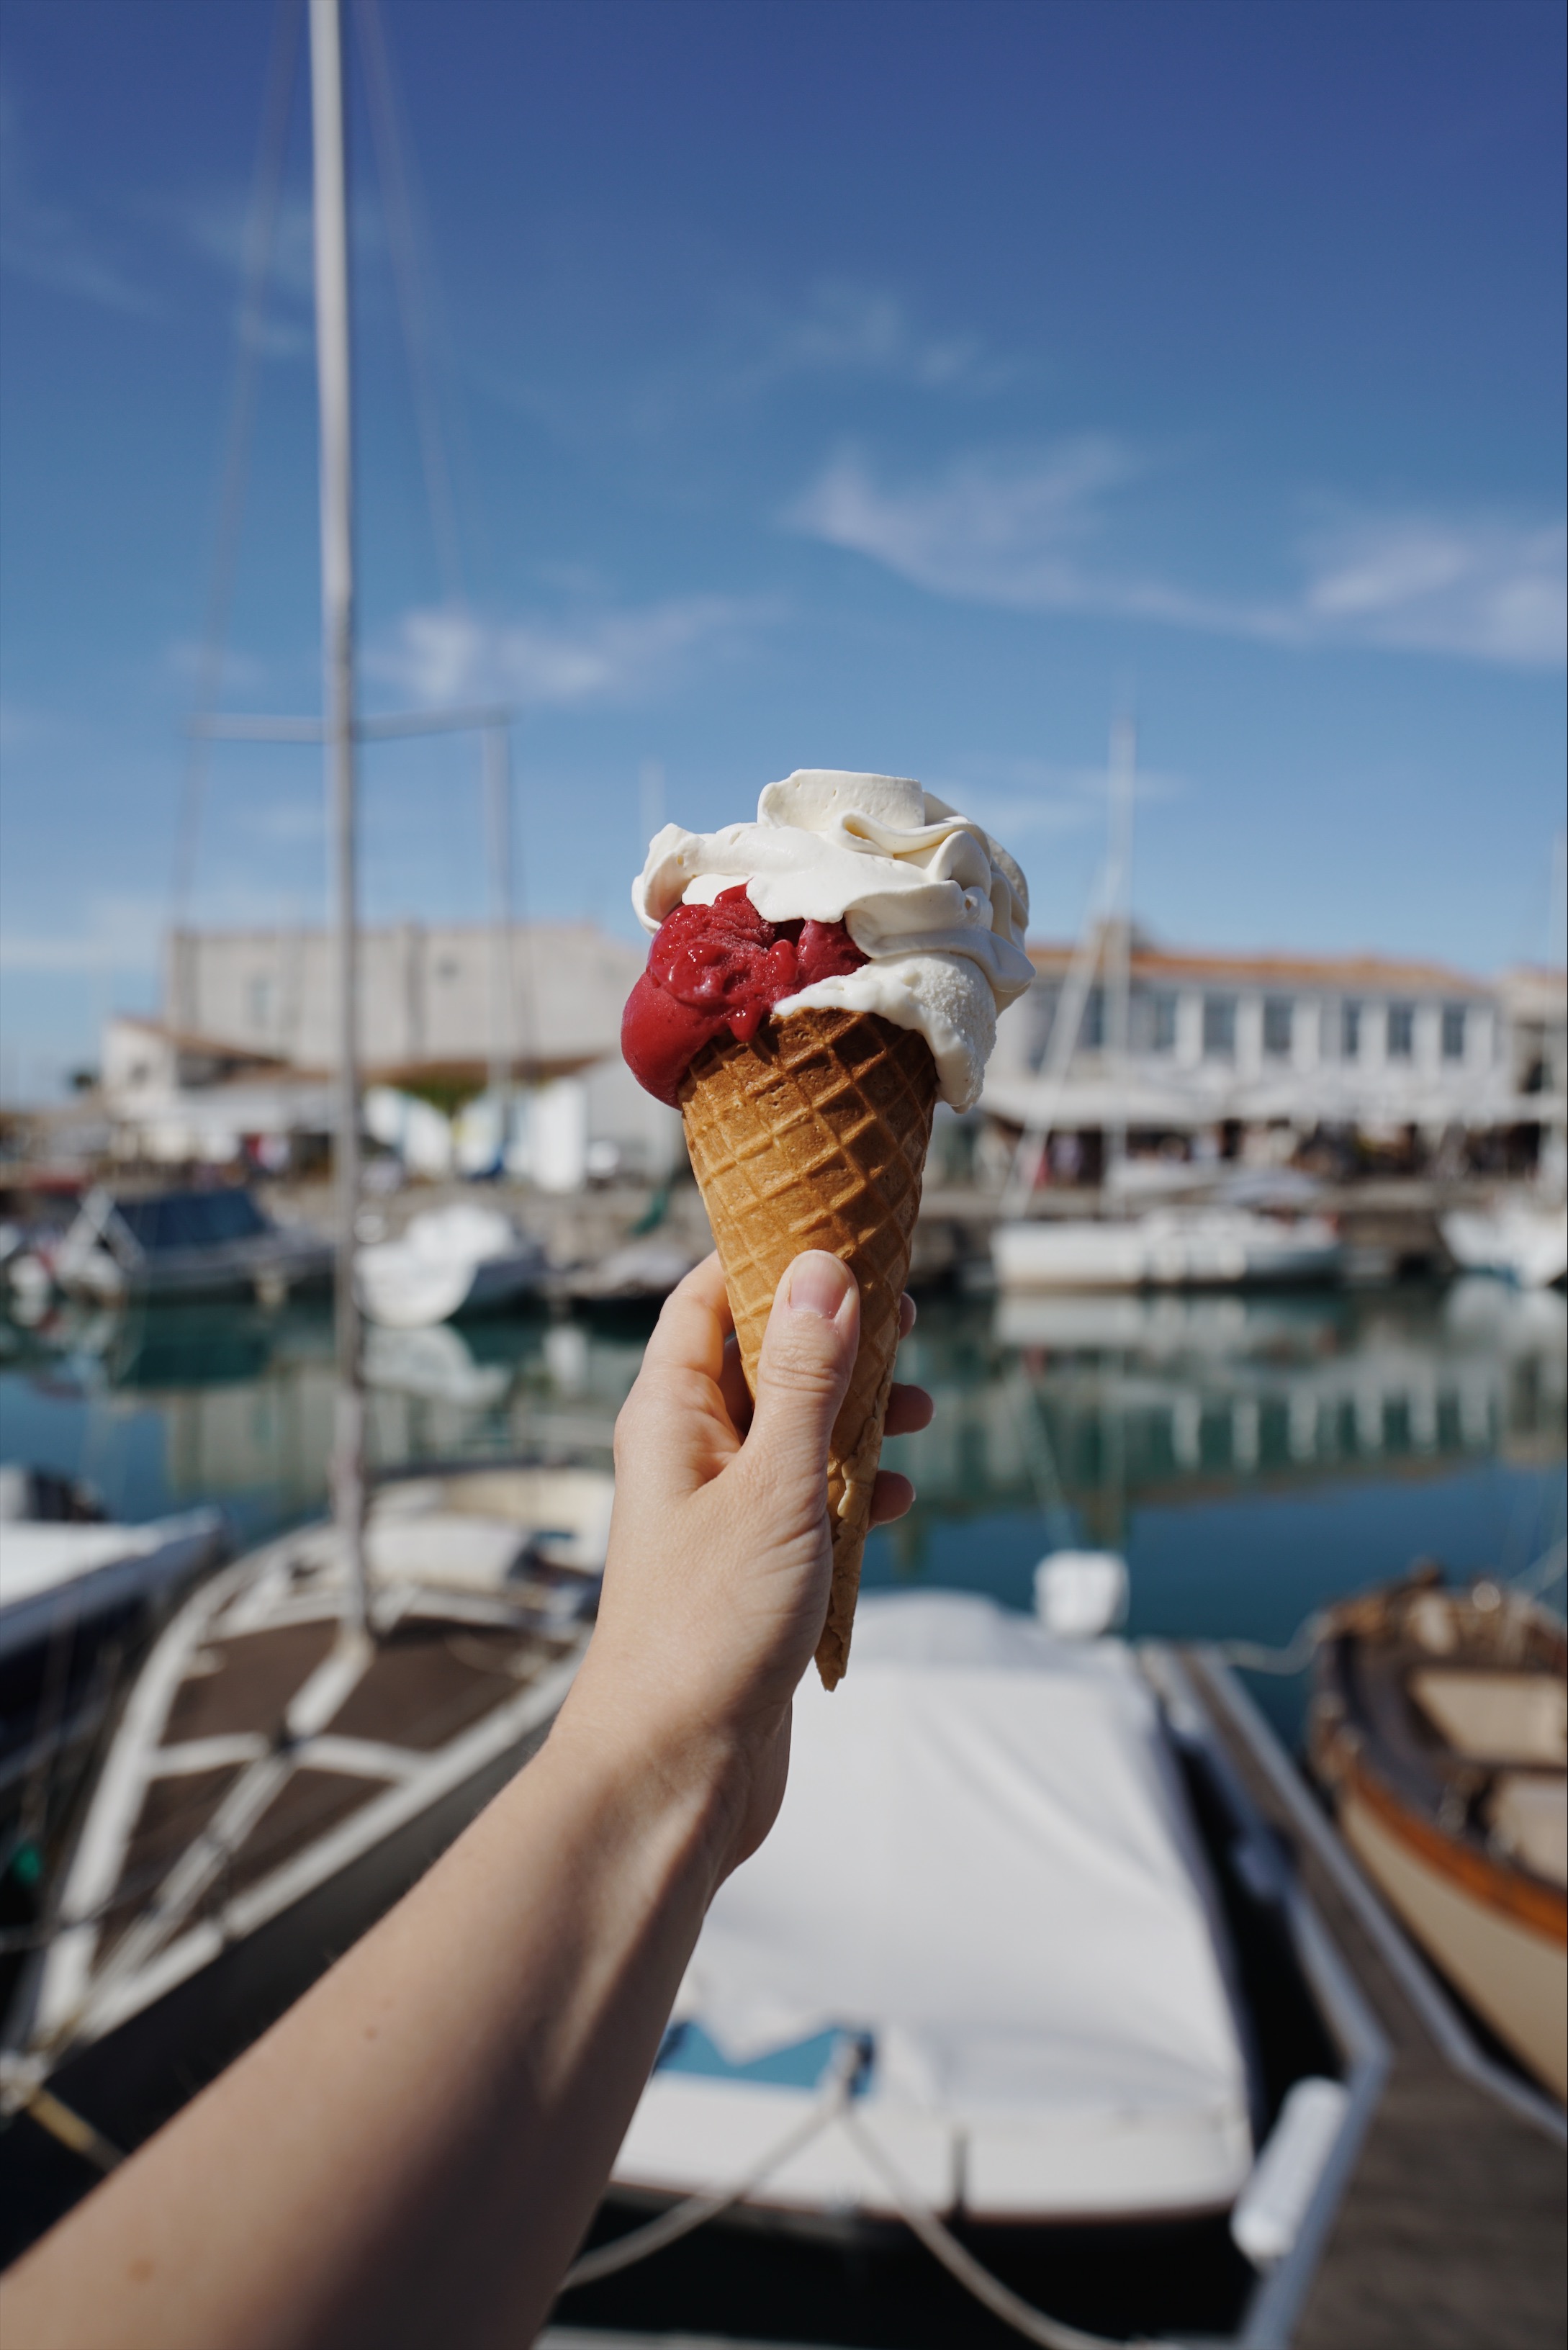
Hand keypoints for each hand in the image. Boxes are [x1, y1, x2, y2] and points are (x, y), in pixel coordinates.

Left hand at [560, 1250, 931, 1880]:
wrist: (675, 1772)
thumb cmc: (708, 1628)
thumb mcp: (777, 1486)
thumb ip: (807, 1379)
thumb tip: (824, 1271)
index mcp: (668, 1414)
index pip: (709, 1297)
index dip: (770, 1255)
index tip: (843, 1228)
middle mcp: (685, 1453)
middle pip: (761, 1357)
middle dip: (833, 1334)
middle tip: (907, 1318)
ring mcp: (716, 1512)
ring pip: (791, 1429)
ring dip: (852, 1412)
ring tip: (917, 1409)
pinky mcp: (749, 1568)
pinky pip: (805, 1498)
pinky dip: (852, 1486)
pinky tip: (898, 1495)